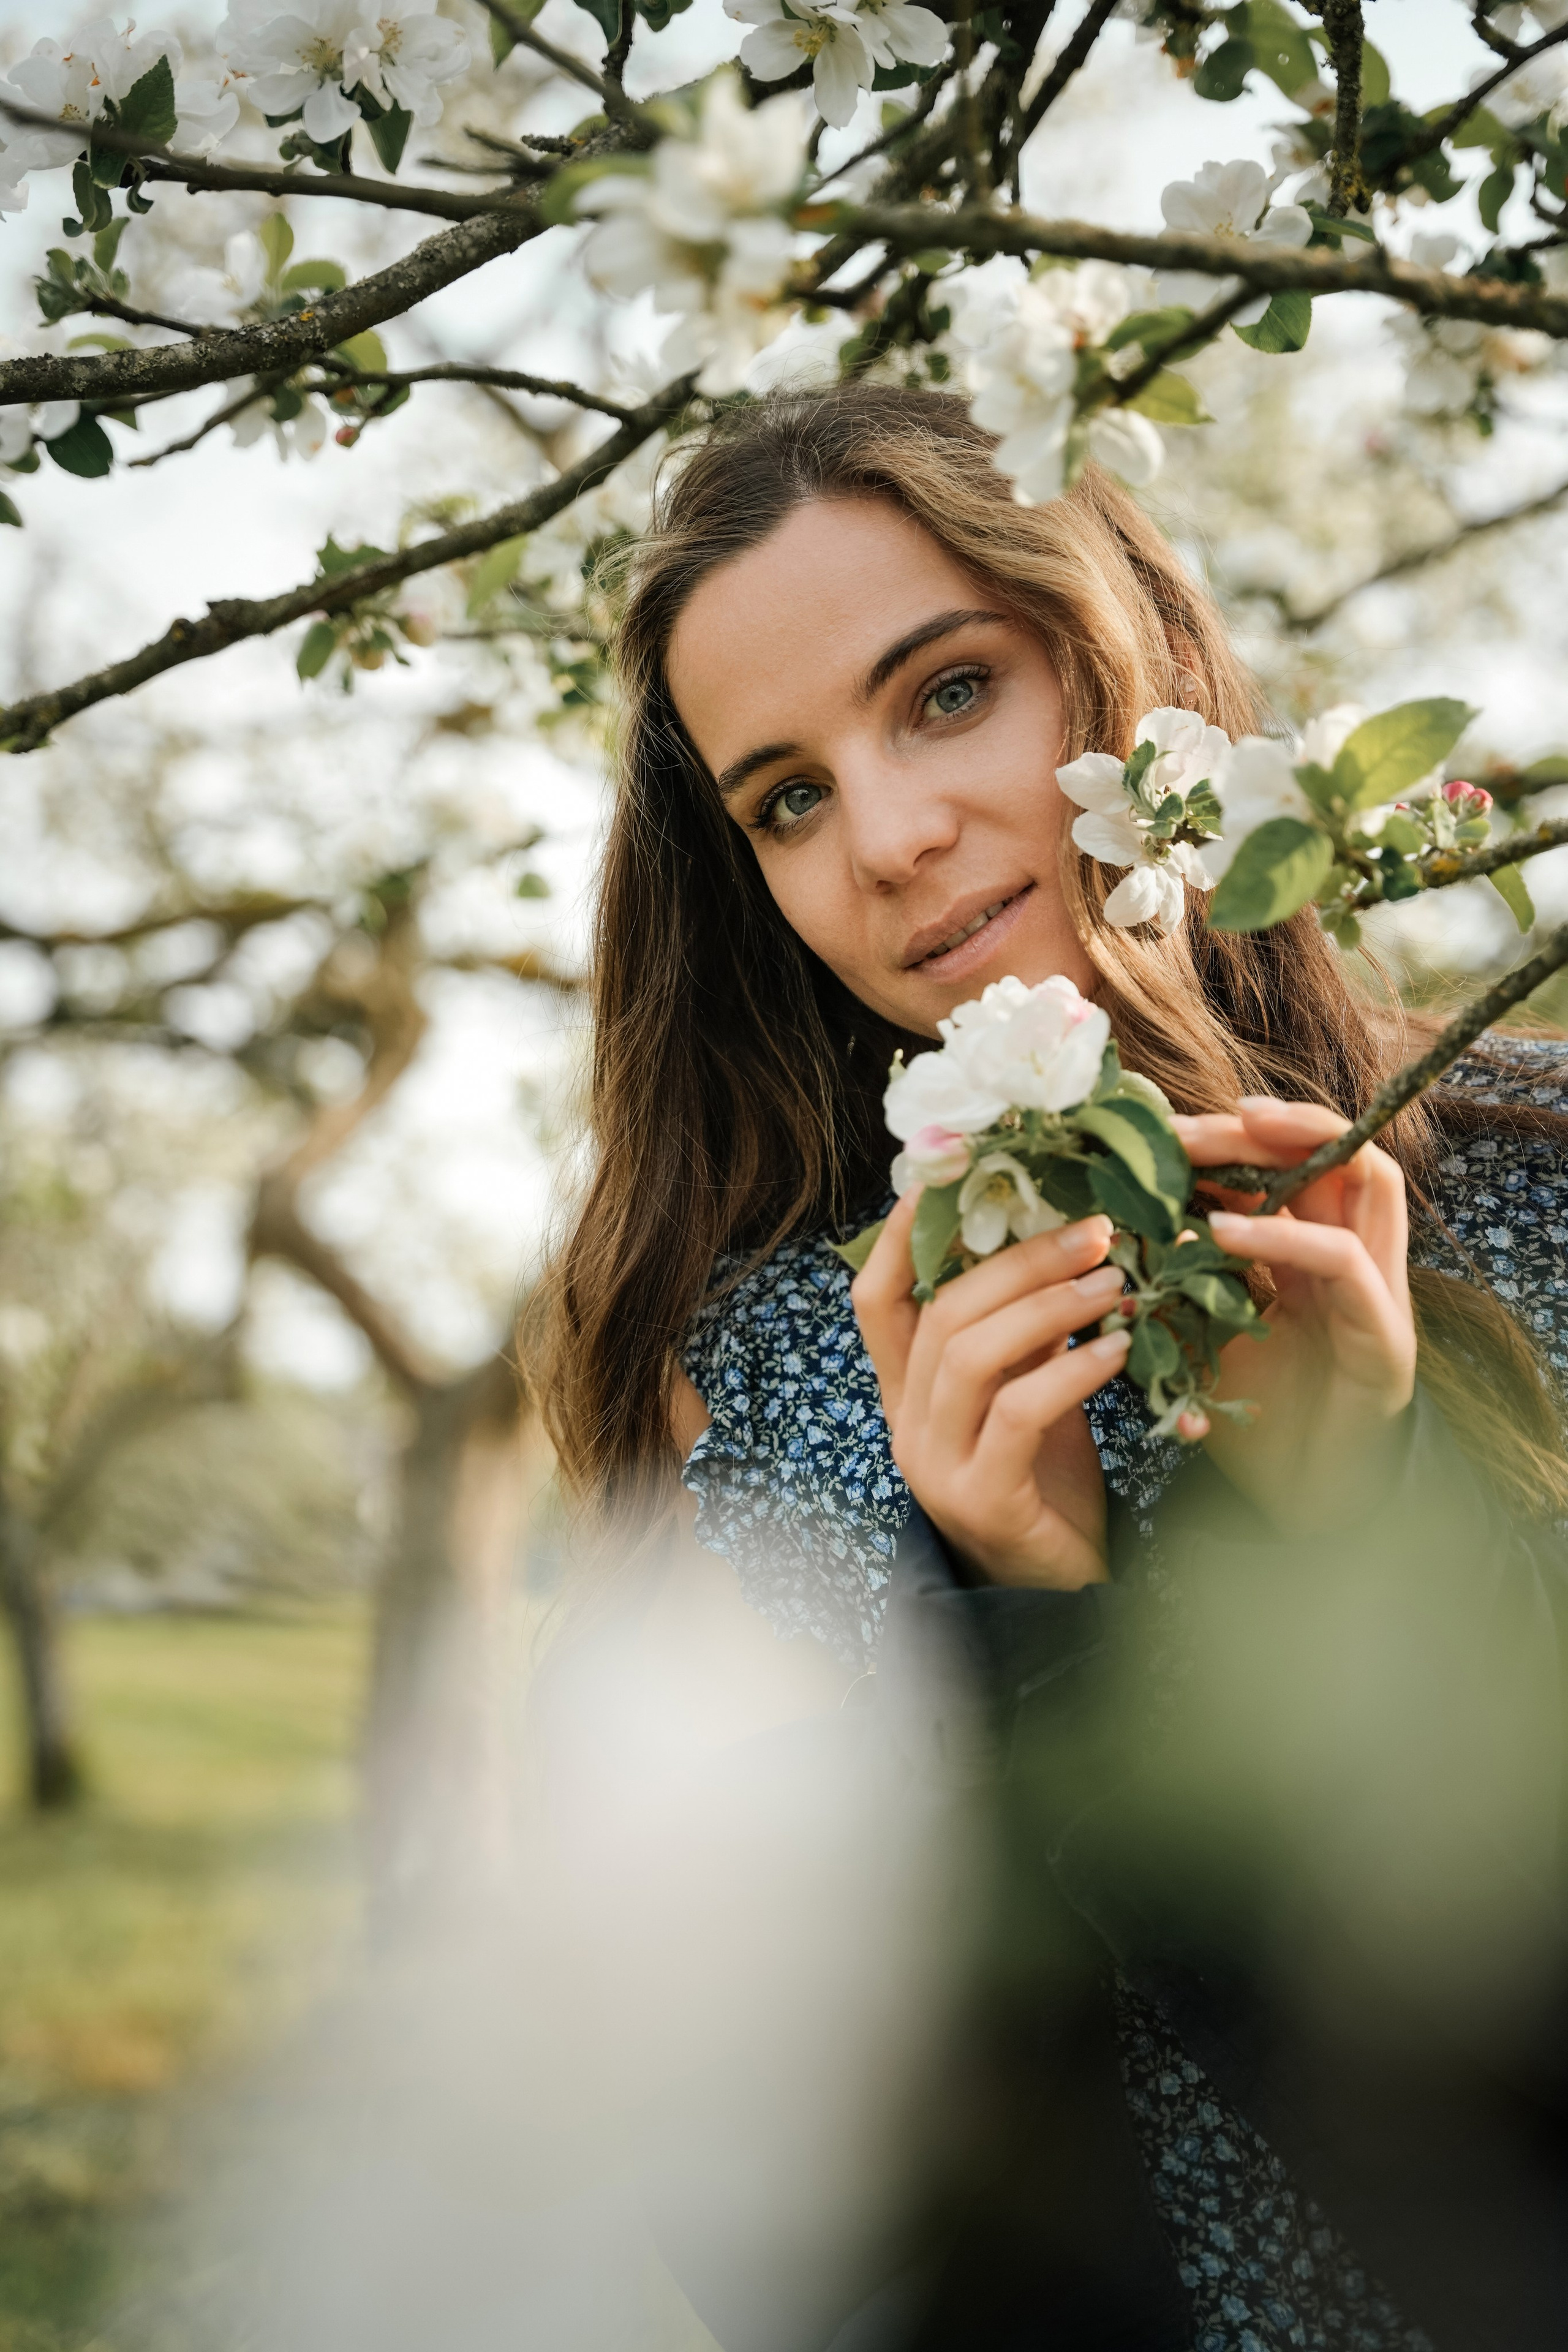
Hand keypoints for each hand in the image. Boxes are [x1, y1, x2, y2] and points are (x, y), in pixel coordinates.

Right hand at [851, 1198, 1132, 1589]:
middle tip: (1092, 1231)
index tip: (946, 1177)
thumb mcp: (1030, 1393)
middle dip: (1017, 1261)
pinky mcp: (982, 1500)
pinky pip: (1017, 1413)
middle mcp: (907, 1425)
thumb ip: (1027, 1333)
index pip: (876, 1301)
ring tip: (1113, 1280)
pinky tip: (1120, 1348)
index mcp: (908, 1393)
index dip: (901, 1237)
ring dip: (1047, 1305)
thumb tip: (1060, 1242)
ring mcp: (936, 1465)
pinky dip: (1070, 1370)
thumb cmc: (1047, 1483)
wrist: (1062, 1592)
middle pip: (939, 1315)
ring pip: (969, 1356)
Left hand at [1174, 1097, 1416, 1532]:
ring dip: (1296, 1147)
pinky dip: (1282, 1235)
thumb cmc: (1255, 1419)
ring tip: (1222, 1136)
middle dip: (1261, 1125)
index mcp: (1314, 1254)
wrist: (1304, 1508)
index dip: (1231, 1137)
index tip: (1158, 1129)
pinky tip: (1220, 1230)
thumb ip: (1176, 1279)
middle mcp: (1357, 1259)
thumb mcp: (1200, 1332)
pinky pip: (1342, 1261)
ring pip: (1368, 1179)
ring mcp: (1379, 1292)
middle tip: (1182, 1124)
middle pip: (1334, 1151)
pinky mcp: (1385, 1334)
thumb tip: (1106, 1228)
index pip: (1291, 1164)